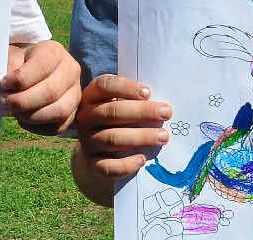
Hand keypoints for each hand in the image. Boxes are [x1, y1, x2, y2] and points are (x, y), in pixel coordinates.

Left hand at [0, 40, 79, 134]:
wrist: (30, 69)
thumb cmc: (19, 63)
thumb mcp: (12, 58)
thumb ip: (9, 71)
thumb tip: (6, 93)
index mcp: (54, 51)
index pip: (41, 66)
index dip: (20, 79)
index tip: (4, 84)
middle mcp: (71, 70)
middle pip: (51, 91)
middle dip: (23, 101)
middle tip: (4, 103)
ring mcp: (75, 92)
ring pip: (59, 111)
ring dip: (31, 116)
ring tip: (14, 112)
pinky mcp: (73, 112)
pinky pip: (57, 127)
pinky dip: (37, 127)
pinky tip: (23, 119)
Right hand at [72, 74, 171, 205]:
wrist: (99, 154)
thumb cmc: (117, 122)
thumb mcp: (120, 106)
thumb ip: (134, 101)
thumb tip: (161, 104)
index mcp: (92, 96)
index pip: (104, 85)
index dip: (125, 87)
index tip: (148, 92)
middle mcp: (86, 117)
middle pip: (112, 111)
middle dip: (142, 111)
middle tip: (166, 113)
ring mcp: (87, 141)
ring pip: (113, 138)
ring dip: (141, 137)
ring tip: (163, 137)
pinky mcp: (92, 164)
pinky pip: (108, 166)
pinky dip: (126, 164)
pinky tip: (142, 159)